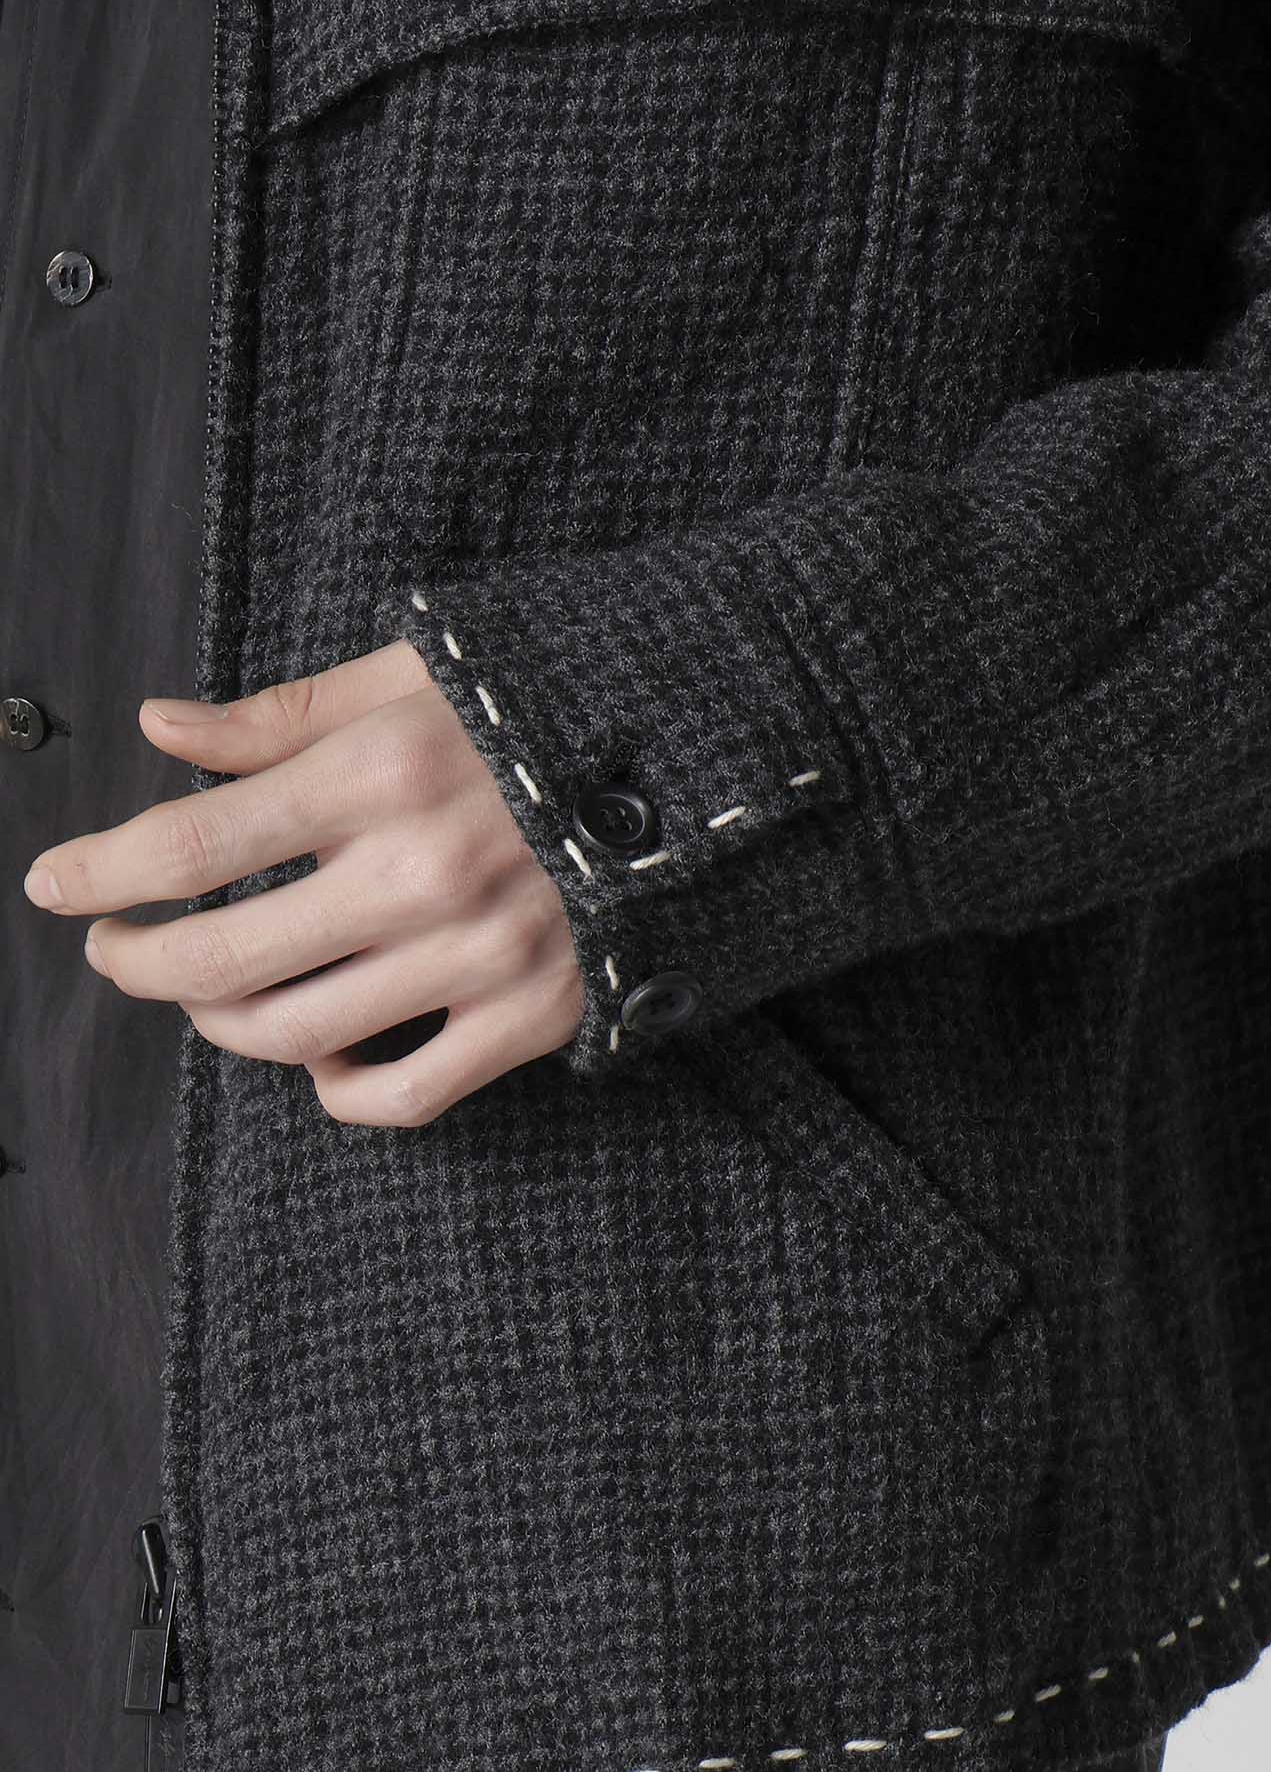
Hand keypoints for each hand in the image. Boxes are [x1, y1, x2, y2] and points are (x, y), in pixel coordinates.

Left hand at [21, 640, 585, 1124]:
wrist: (701, 761)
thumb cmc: (541, 708)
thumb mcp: (413, 678)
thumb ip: (282, 714)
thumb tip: (161, 730)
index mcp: (384, 771)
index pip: (193, 844)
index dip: (100, 872)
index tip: (55, 885)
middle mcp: (425, 872)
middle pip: (222, 959)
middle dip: (137, 962)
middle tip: (115, 948)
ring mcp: (484, 955)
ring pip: (298, 1035)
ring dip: (221, 1023)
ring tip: (208, 992)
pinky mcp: (536, 1016)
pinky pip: (406, 1096)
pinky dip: (339, 1089)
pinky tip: (321, 1056)